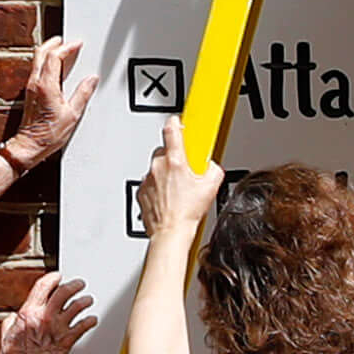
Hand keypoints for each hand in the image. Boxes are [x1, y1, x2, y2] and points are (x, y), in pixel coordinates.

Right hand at [0, 273, 97, 353]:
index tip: (57, 277)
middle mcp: (45, 317)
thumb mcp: (5, 336)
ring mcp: (58, 328)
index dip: (52, 278)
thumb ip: (10, 322)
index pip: (43, 286)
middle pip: (64, 292)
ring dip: (85, 301)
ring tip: (88, 299)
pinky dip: (90, 321)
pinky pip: (83, 326)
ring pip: (77, 307)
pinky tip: (93, 319)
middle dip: (74, 285)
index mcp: (29, 313)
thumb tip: (14, 318)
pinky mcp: (68, 340)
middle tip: (79, 284)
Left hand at [1, 36, 96, 168]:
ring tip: (61, 50)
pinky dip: (45, 63)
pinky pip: (36, 70)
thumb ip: (82, 94)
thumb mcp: (72, 114)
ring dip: (49, 52)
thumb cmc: (47, 134)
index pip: (54, 56)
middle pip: (41, 53)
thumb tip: (91, 80)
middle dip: (54, 43)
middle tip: (66, 41)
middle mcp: (35, 84)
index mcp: (46, 86)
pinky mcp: (29, 93)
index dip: (66, 47)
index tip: (76, 44)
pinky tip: (54, 68)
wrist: (29, 146)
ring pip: (37, 60)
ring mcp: (30, 88)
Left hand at [135, 122, 218, 253]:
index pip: (172, 129)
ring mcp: (148, 179)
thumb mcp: (211, 186)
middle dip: (175, 156)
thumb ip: (213, 168)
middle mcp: (158, 167)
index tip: (178, 121)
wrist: (171, 232)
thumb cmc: (187, 213)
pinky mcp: (141, 190)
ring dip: (166, 173)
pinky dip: (158, 186)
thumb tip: (211, 164)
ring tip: (177, 188)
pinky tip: (168, 197)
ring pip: (157, 167)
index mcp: (175, 161)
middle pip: (165, 150)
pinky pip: (150, 181)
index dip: (176, 122)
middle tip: (185, 169)